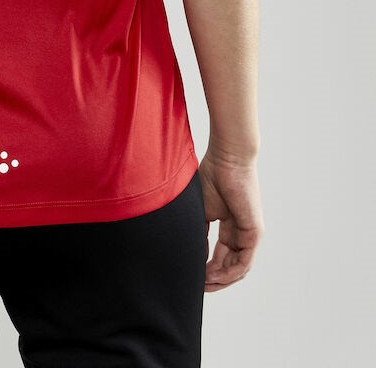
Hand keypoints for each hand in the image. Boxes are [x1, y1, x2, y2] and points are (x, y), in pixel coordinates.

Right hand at [197, 146, 263, 291]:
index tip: (191, 276)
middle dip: (213, 279)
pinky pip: (244, 262)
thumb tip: (193, 257)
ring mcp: (250, 234)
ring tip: (203, 284)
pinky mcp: (254, 232)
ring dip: (220, 279)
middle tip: (197, 287)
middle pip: (229, 265)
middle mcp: (242, 232)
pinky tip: (213, 276)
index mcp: (230, 226)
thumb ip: (199, 234)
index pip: (221, 255)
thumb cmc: (212, 175)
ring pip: (237, 268)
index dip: (207, 269)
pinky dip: (228, 272)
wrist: (227, 158)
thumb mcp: (201, 210)